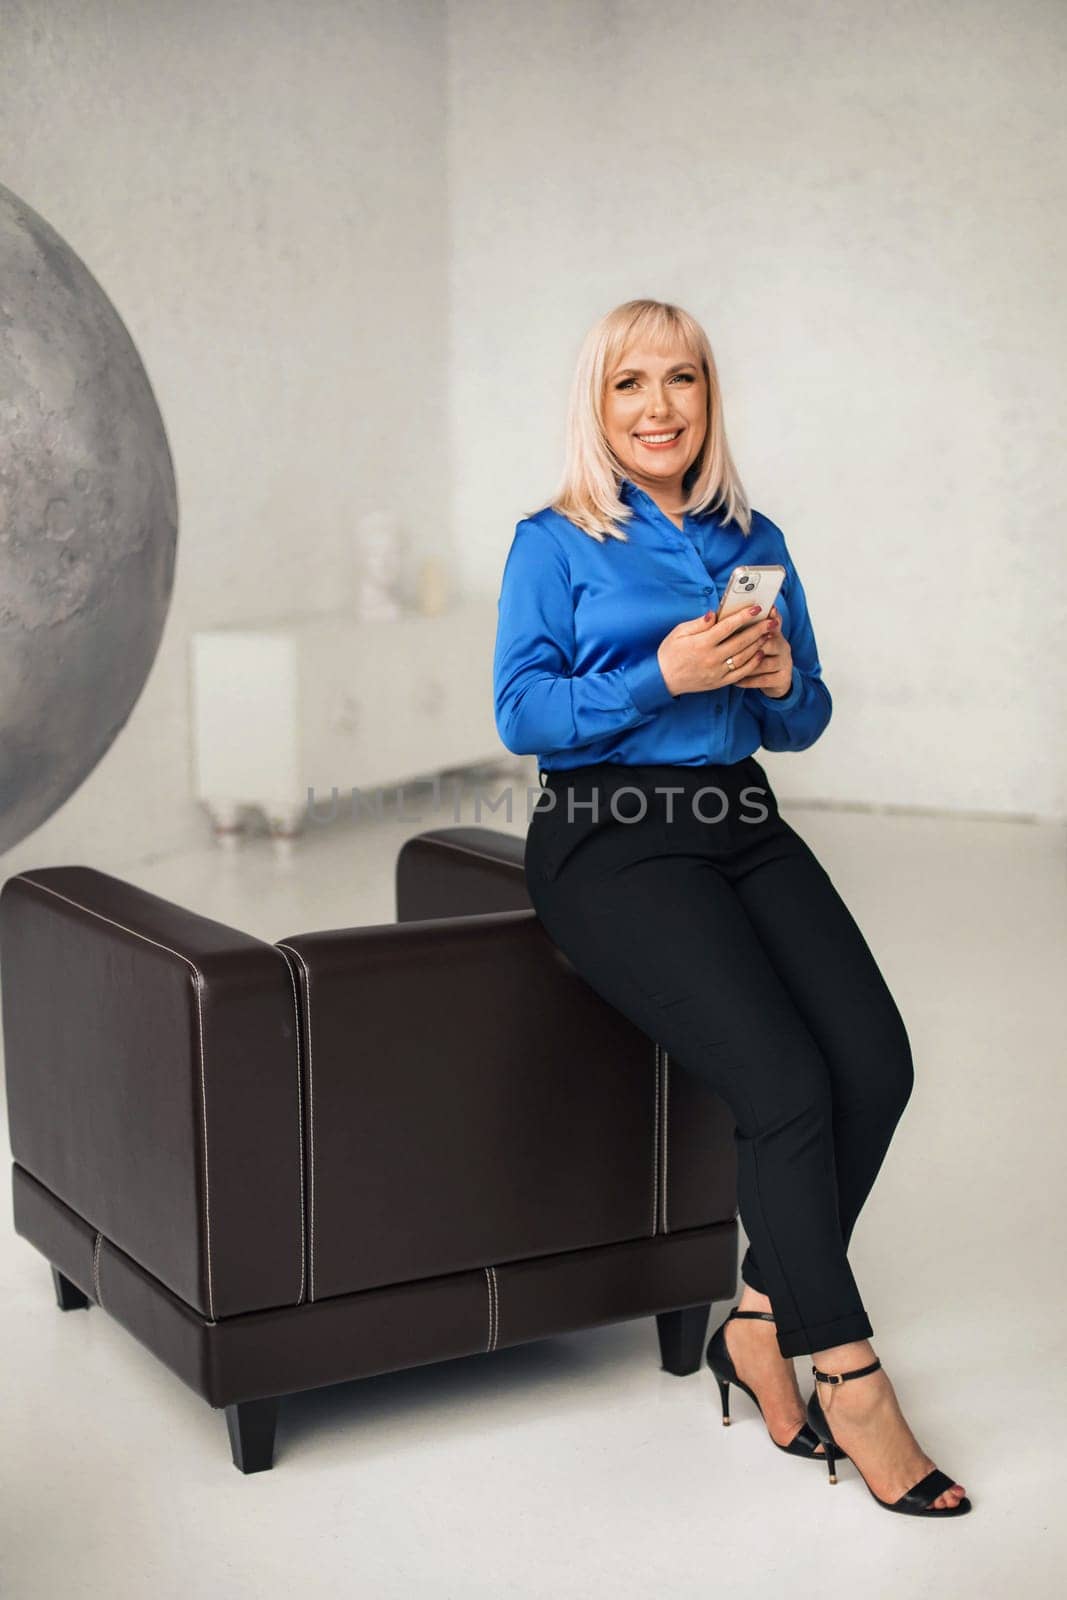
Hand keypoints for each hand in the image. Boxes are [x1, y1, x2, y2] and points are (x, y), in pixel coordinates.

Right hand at [656, 603, 783, 696]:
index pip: (727, 627)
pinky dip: (753, 663)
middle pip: (740, 641)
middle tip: (771, 621)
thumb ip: (698, 623)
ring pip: (744, 657)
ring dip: (758, 644)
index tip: (756, 608)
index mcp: (701, 643)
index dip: (743, 616)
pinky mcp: (719, 682)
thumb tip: (714, 614)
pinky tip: (760, 653)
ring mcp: (717, 671)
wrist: (663, 679)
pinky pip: (741, 673)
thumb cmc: (670, 653)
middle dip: (758, 629)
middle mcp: (711, 658)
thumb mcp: (678, 633)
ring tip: (769, 634)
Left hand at [729, 605, 792, 696]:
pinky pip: (763, 680)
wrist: (775, 682)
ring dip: (747, 665)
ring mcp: (784, 663)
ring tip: (729, 666)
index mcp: (776, 634)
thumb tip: (723, 613)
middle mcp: (783, 647)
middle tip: (730, 646)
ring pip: (764, 663)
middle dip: (750, 644)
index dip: (768, 619)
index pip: (774, 624)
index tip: (762, 613)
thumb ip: (747, 627)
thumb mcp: (756, 640)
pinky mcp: (782, 679)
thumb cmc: (757, 656)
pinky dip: (748, 681)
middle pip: (769, 643)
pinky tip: (735, 681)